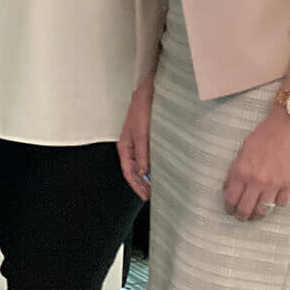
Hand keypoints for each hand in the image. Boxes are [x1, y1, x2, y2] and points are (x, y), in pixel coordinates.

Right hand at [117, 75, 153, 200]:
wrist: (149, 92)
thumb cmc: (141, 110)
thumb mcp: (141, 133)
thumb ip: (142, 153)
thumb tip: (143, 173)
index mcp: (125, 147)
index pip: (128, 172)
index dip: (137, 186)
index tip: (146, 197)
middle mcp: (132, 148)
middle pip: (135, 171)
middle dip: (144, 184)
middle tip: (156, 196)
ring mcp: (141, 144)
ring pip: (144, 165)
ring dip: (151, 176)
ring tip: (161, 186)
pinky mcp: (150, 139)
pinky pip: (151, 157)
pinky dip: (156, 166)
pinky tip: (165, 170)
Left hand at [223, 110, 289, 220]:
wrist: (288, 126)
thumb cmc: (264, 135)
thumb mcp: (242, 150)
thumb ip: (235, 170)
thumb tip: (228, 187)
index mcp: (240, 171)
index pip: (230, 198)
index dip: (229, 208)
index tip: (229, 211)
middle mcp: (255, 180)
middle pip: (245, 209)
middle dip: (242, 216)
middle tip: (242, 218)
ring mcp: (273, 184)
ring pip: (263, 210)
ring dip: (258, 215)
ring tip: (256, 215)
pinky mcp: (289, 184)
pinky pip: (281, 203)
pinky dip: (277, 204)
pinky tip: (274, 201)